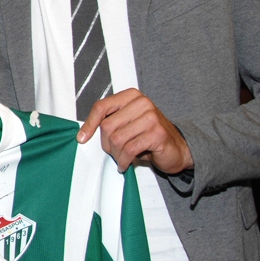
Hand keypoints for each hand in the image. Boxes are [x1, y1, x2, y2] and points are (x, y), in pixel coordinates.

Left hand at [77, 88, 192, 174]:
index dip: (89, 124)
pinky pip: (129, 150)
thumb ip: (110, 121)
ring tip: (121, 158)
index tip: (82, 138)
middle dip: (106, 144)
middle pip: (107, 126)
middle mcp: (142, 103)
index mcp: (131, 96)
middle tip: (113, 152)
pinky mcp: (157, 134)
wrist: (178, 148)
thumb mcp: (127, 123)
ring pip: (117, 139)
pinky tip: (125, 164)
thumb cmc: (148, 136)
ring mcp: (151, 118)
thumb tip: (84, 133)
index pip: (102, 106)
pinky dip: (124, 161)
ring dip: (116, 154)